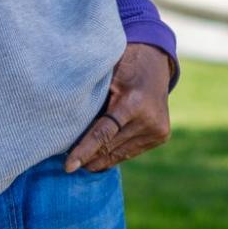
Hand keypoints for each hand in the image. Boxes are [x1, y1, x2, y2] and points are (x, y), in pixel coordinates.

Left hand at [65, 42, 173, 172]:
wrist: (155, 62)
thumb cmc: (122, 66)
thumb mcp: (105, 78)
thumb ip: (92, 102)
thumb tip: (66, 128)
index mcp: (133, 103)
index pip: (103, 134)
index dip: (84, 151)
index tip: (69, 166)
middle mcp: (149, 120)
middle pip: (110, 147)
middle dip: (88, 157)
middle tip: (68, 164)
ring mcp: (157, 130)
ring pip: (120, 154)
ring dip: (100, 159)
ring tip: (81, 162)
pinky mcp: (161, 136)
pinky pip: (130, 151)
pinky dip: (114, 154)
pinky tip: (99, 157)